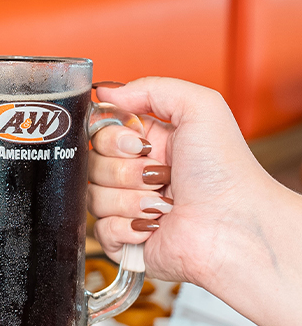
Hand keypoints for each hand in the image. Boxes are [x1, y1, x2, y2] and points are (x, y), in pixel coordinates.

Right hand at [89, 77, 267, 284]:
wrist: (234, 226)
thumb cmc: (226, 172)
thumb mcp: (201, 107)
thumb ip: (151, 87)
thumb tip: (106, 91)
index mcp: (149, 142)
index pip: (100, 132)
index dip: (111, 138)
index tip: (138, 144)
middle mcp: (137, 173)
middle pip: (92, 164)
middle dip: (125, 171)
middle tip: (160, 175)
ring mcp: (129, 206)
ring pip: (94, 197)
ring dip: (131, 200)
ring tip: (163, 203)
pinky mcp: (125, 238)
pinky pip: (99, 230)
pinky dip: (126, 227)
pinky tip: (154, 225)